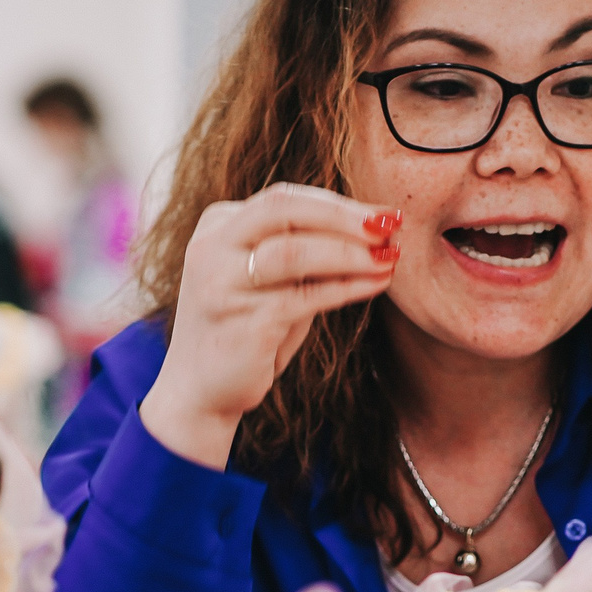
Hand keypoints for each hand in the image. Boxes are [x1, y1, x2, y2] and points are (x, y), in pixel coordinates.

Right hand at [138, 183, 397, 468]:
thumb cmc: (246, 329)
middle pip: (284, 209)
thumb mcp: (271, 280)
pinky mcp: (242, 322)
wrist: (201, 391)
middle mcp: (212, 247)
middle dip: (344, 216)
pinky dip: (347, 287)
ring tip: (389, 259)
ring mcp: (222, 284)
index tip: (384, 215)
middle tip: (389, 226)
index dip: (339, 204)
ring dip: (350, 253)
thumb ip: (306, 250)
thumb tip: (378, 229)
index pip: (284, 199)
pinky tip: (374, 285)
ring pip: (295, 251)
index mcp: (217, 225)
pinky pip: (305, 295)